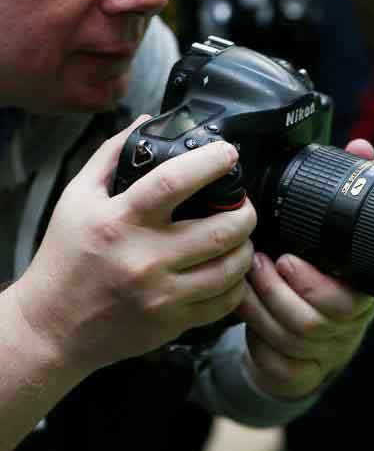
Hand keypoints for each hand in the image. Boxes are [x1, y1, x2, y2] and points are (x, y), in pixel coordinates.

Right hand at [11, 117, 256, 373]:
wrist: (50, 327)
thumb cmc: (65, 259)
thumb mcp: (78, 199)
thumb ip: (112, 155)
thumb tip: (146, 122)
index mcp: (120, 221)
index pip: (174, 182)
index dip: (210, 162)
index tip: (228, 153)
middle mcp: (145, 257)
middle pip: (222, 229)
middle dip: (245, 211)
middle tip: (244, 204)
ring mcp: (162, 294)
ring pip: (231, 266)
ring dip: (246, 246)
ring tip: (239, 235)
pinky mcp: (173, 322)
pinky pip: (225, 301)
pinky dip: (237, 282)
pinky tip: (229, 268)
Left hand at [236, 139, 373, 398]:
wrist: (314, 327)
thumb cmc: (321, 272)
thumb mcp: (334, 232)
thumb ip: (346, 189)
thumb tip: (360, 147)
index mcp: (360, 290)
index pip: (351, 298)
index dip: (316, 282)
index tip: (288, 257)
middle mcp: (346, 325)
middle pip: (318, 321)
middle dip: (280, 291)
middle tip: (256, 262)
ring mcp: (322, 352)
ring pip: (292, 340)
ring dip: (261, 308)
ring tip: (242, 279)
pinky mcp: (297, 372)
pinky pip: (278, 366)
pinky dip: (255, 339)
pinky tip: (240, 309)